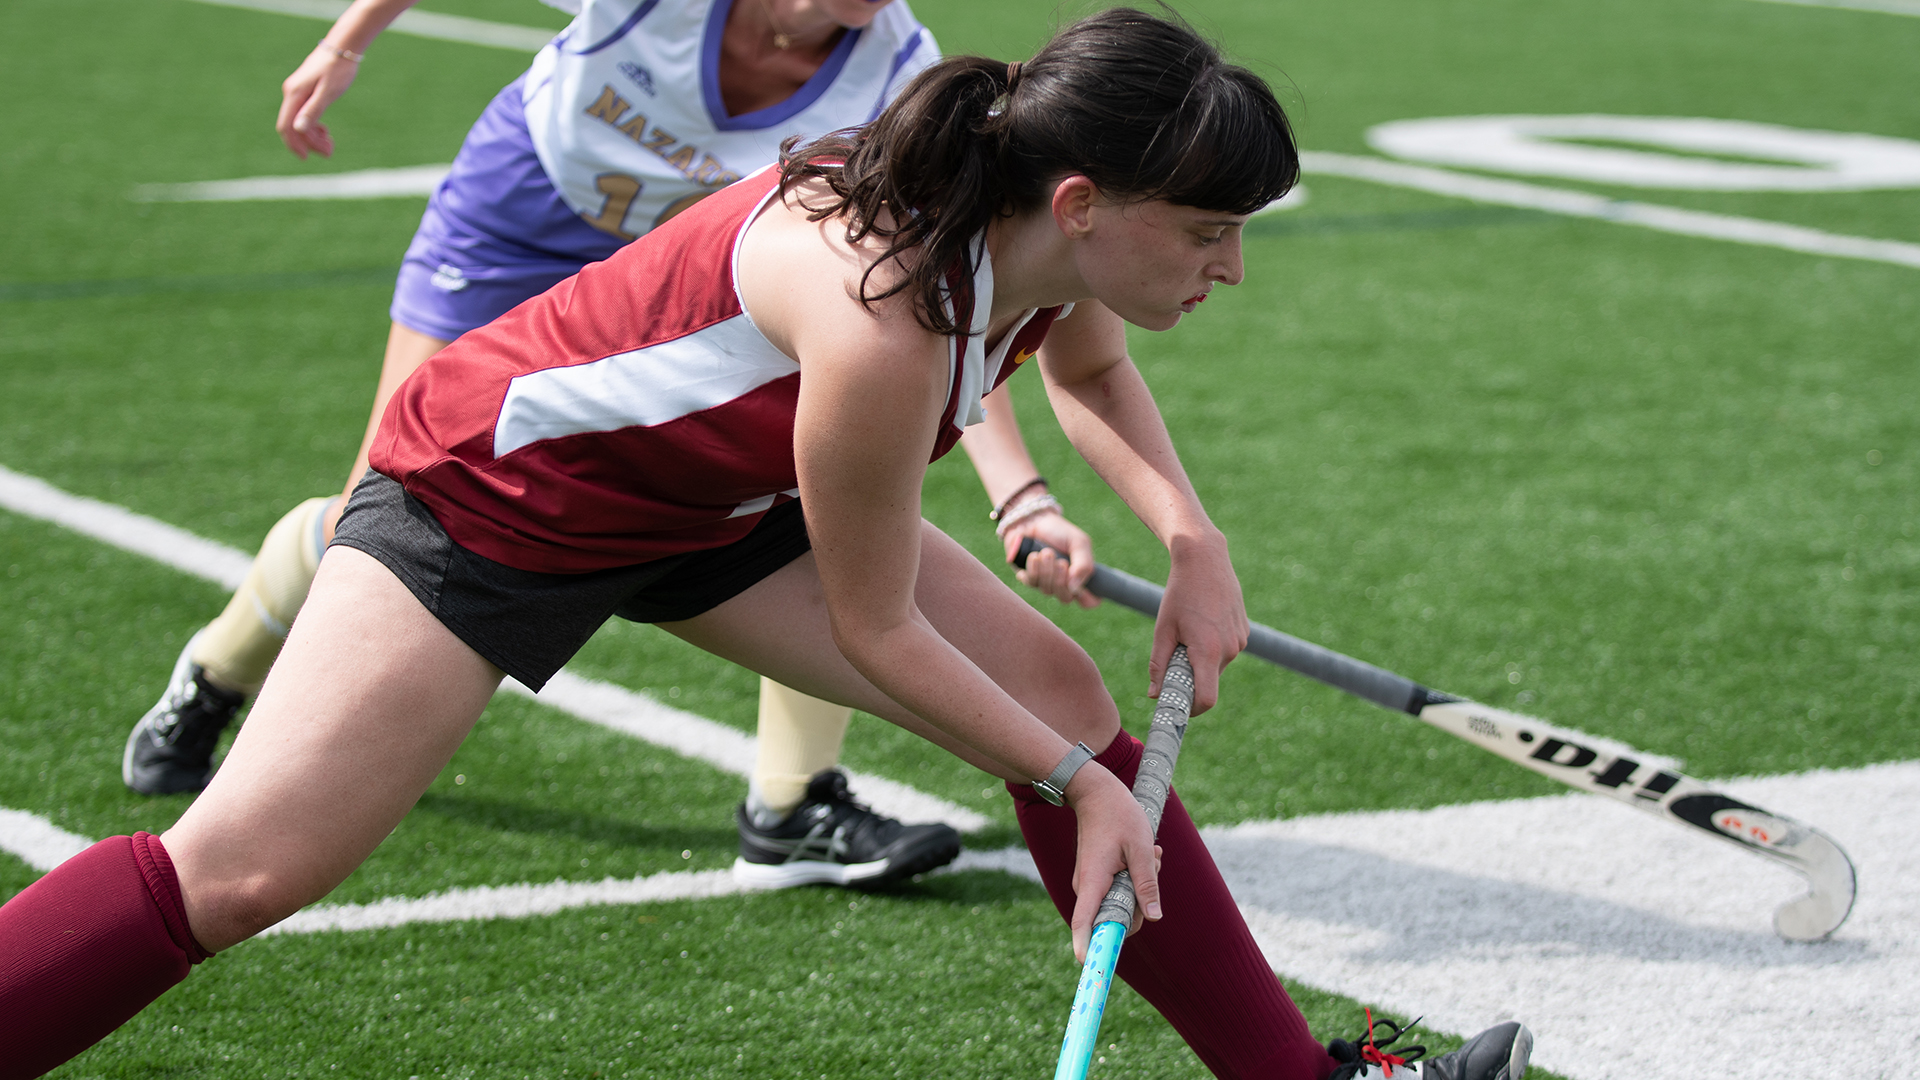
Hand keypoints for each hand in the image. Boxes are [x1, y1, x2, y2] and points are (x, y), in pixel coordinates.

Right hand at [277, 45, 361, 158]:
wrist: (343, 46)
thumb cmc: (338, 69)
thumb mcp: (328, 92)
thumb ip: (313, 110)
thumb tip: (298, 129)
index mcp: (294, 94)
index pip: (286, 126)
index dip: (294, 144)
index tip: (307, 158)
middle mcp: (291, 93)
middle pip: (293, 126)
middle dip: (309, 142)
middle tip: (330, 152)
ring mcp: (297, 92)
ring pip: (300, 121)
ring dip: (313, 136)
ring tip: (330, 144)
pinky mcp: (305, 90)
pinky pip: (304, 113)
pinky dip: (314, 125)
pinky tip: (325, 132)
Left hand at [1001, 510, 1098, 607]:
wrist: (1032, 520)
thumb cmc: (1059, 531)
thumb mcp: (1078, 542)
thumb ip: (1084, 565)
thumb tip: (1075, 589)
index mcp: (1080, 576)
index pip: (1089, 601)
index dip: (1088, 599)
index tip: (1082, 588)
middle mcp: (1063, 584)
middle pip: (1066, 598)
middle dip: (1061, 579)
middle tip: (1060, 561)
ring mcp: (1045, 583)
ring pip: (1047, 590)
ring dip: (1046, 569)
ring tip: (1046, 552)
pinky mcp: (1028, 579)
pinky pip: (1031, 583)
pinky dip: (1033, 568)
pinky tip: (1033, 556)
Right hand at [1065, 765, 1161, 961]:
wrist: (1096, 792)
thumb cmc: (1120, 816)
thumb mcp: (1142, 849)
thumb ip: (1148, 885)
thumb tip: (1155, 918)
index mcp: (1094, 881)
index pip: (1084, 922)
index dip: (1086, 946)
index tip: (1090, 967)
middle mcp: (1087, 888)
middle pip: (1114, 919)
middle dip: (1141, 903)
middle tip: (1155, 868)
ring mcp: (1090, 884)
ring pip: (1120, 903)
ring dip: (1141, 886)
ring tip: (1152, 855)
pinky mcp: (1096, 879)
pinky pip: (1118, 891)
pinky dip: (1135, 878)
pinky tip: (1146, 854)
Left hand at [1151, 533, 1246, 713]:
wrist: (1205, 560)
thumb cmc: (1179, 595)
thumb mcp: (1163, 630)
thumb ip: (1158, 665)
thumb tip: (1154, 695)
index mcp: (1208, 651)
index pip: (1206, 699)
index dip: (1192, 710)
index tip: (1177, 707)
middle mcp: (1230, 649)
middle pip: (1209, 682)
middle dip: (1191, 678)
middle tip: (1174, 655)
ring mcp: (1241, 641)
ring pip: (1217, 666)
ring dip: (1201, 661)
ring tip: (1189, 631)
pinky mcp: (1244, 632)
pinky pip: (1226, 651)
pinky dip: (1212, 648)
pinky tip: (1203, 622)